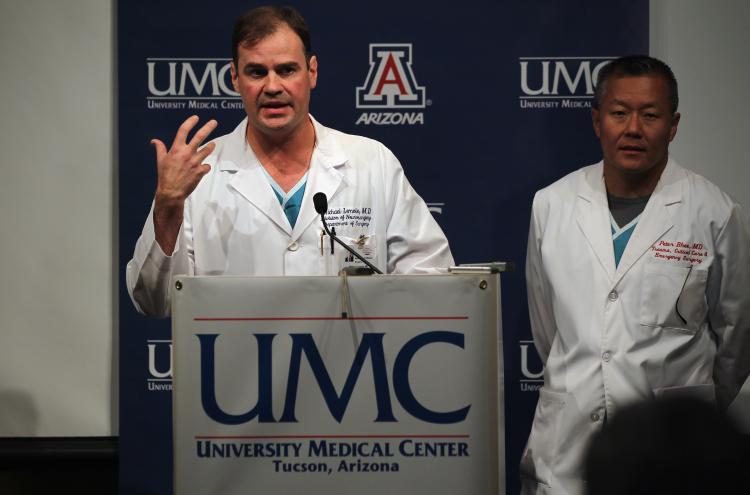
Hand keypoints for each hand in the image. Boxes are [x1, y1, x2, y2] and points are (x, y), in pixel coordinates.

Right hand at [150, 115, 216, 254]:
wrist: (172, 192)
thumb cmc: (165, 176)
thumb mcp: (160, 160)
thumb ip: (160, 149)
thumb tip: (154, 141)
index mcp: (176, 149)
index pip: (184, 131)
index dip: (190, 122)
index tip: (196, 118)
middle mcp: (187, 153)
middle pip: (200, 136)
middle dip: (208, 127)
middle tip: (214, 122)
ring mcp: (195, 162)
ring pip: (207, 150)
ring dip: (211, 146)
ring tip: (213, 144)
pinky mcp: (201, 171)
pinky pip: (206, 166)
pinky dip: (205, 166)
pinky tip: (202, 169)